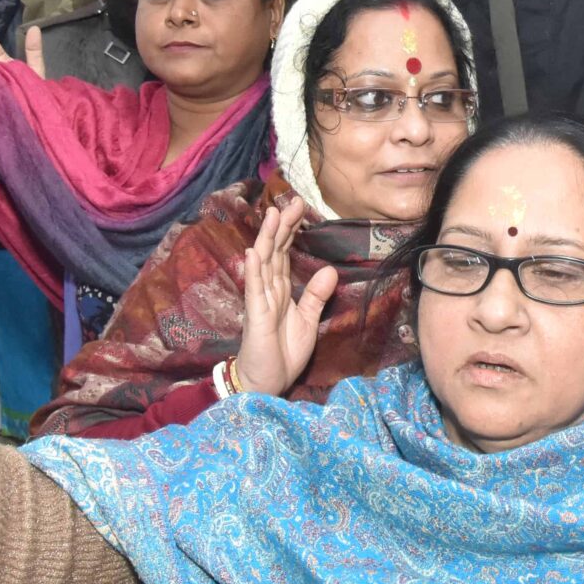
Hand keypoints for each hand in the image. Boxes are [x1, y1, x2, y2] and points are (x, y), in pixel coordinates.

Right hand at [234, 196, 333, 398]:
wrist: (266, 382)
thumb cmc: (283, 353)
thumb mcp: (307, 321)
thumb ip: (315, 296)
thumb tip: (329, 270)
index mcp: (280, 290)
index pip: (284, 254)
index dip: (290, 231)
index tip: (299, 208)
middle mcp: (268, 290)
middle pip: (275, 251)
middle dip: (282, 226)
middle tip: (291, 201)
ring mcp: (260, 300)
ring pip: (264, 263)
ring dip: (268, 238)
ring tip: (272, 214)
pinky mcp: (255, 315)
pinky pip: (255, 288)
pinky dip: (254, 269)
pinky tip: (255, 251)